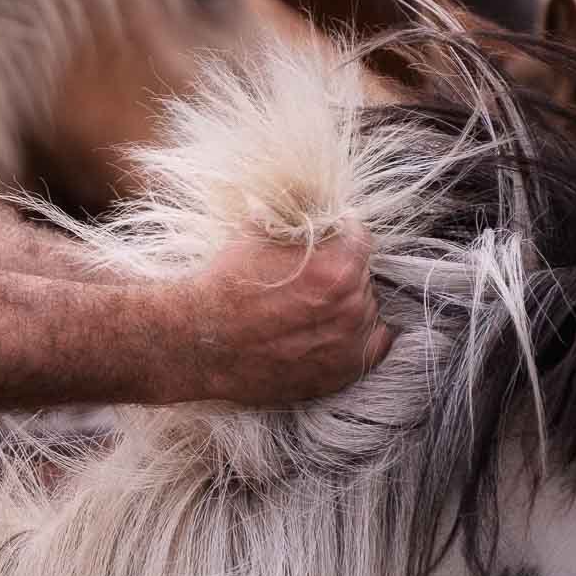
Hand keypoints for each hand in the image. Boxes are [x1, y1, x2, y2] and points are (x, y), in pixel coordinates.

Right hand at [159, 231, 391, 404]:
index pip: (360, 238)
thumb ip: (296, 220)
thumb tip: (312, 203)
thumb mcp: (258, 232)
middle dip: (343, 269)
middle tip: (312, 272)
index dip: (342, 232)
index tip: (330, 235)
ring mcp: (348, 344)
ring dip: (349, 302)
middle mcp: (351, 308)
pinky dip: (361, 334)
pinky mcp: (341, 372)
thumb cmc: (227, 285)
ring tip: (313, 303)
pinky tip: (336, 327)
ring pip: (367, 309)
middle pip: (363, 275)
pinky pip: (374, 346)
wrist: (201, 338)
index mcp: (337, 268)